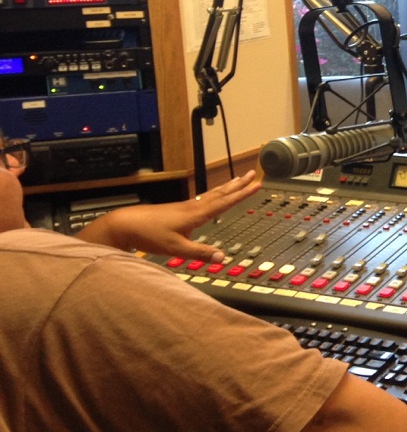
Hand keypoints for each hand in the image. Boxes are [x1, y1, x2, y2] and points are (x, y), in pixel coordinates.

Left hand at [76, 171, 262, 260]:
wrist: (125, 225)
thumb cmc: (149, 234)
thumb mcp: (176, 248)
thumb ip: (200, 253)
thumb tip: (222, 258)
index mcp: (196, 213)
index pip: (225, 202)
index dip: (242, 194)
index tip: (256, 184)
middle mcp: (193, 206)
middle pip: (220, 193)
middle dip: (238, 184)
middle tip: (252, 174)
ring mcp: (185, 206)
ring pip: (211, 194)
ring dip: (227, 187)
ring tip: (237, 180)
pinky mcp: (178, 210)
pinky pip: (203, 198)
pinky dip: (214, 194)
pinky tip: (212, 198)